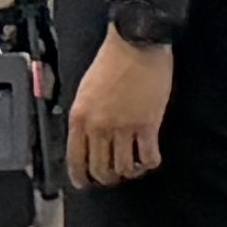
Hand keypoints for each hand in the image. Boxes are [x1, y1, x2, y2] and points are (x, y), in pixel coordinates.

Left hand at [68, 28, 173, 187]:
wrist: (137, 42)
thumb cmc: (113, 59)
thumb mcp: (86, 89)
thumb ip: (85, 115)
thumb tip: (89, 136)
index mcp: (80, 117)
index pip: (75, 159)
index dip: (81, 176)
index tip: (85, 183)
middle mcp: (99, 126)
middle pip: (101, 168)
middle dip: (107, 177)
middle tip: (114, 176)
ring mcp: (124, 127)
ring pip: (124, 167)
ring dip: (129, 172)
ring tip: (134, 168)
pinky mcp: (148, 124)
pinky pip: (148, 156)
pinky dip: (150, 163)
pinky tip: (151, 160)